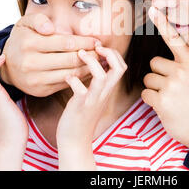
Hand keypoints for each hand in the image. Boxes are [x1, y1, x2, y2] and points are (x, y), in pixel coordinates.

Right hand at [0, 13, 101, 96]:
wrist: (7, 65)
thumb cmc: (22, 39)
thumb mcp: (25, 23)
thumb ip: (38, 19)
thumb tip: (50, 27)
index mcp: (29, 43)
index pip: (65, 43)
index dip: (84, 42)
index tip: (96, 41)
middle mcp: (31, 63)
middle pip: (70, 59)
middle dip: (90, 55)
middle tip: (102, 51)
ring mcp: (35, 79)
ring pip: (71, 73)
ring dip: (89, 68)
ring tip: (100, 61)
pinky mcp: (40, 91)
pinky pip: (66, 83)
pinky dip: (80, 77)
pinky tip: (89, 70)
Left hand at [56, 44, 126, 169]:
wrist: (75, 141)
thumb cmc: (81, 115)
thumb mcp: (93, 95)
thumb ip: (96, 81)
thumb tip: (93, 62)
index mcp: (108, 89)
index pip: (122, 66)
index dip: (113, 53)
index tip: (99, 48)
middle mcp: (104, 93)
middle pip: (119, 68)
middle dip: (109, 52)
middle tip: (94, 48)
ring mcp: (93, 100)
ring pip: (101, 76)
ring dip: (91, 62)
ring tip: (79, 54)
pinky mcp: (81, 106)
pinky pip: (80, 89)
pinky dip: (72, 79)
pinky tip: (66, 77)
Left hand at [142, 6, 188, 147]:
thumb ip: (185, 64)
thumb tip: (168, 56)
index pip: (174, 40)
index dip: (162, 24)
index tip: (153, 10)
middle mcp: (181, 71)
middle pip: (154, 63)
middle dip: (158, 75)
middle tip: (171, 87)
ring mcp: (171, 86)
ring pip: (148, 79)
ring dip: (155, 89)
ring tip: (170, 98)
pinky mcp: (161, 101)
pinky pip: (145, 94)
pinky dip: (151, 101)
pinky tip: (164, 106)